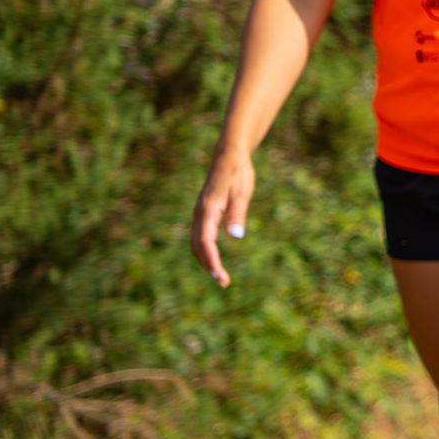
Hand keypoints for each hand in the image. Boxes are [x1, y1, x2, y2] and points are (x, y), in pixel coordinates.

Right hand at [190, 147, 255, 287]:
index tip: (219, 276)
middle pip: (198, 246)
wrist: (229, 156)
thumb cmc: (238, 173)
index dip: (212, 261)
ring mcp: (199, 213)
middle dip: (208, 265)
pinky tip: (214, 260)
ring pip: (196, 243)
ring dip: (206, 260)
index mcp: (208, 209)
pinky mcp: (204, 213)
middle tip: (223, 282)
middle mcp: (200, 213)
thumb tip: (235, 236)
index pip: (206, 242)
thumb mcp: (242, 192)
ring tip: (220, 276)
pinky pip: (200, 237)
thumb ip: (238, 214)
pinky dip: (205, 251)